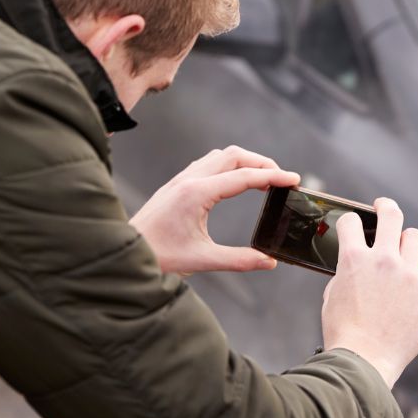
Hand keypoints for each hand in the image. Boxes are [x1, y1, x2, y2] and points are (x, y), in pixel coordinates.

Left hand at [131, 145, 299, 273]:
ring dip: (245, 162)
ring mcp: (181, 179)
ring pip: (220, 156)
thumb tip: (270, 261)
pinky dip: (229, 166)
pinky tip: (235, 182)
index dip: (273, 176)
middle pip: (234, 155)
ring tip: (263, 179)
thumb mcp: (202, 260)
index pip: (244, 177)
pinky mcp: (176, 184)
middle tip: (281, 180)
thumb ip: (239, 260)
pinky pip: (208, 163)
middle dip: (262, 163)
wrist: (123, 251)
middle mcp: (189, 180)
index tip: (294, 180)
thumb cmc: (158, 256)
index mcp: (197, 194)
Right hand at [321, 198, 417, 387]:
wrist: (363, 362)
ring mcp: (409, 274)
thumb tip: (355, 264)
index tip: (355, 226)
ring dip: (407, 242)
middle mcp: (383, 260)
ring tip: (405, 252)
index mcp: (353, 259)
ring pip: (414, 236)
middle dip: (386, 208)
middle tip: (384, 208)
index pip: (352, 222)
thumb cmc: (344, 334)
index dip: (351, 222)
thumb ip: (346, 273)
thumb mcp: (332, 296)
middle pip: (391, 215)